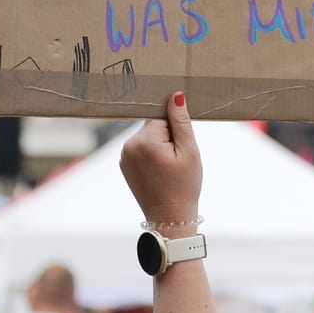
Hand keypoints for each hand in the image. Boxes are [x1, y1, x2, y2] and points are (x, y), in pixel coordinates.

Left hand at [120, 92, 202, 229]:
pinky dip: (152, 155)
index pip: (161, 116)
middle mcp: (129, 145)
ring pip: (147, 137)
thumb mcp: (189, 151)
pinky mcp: (124, 164)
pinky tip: (161, 172)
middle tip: (178, 159)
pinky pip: (141, 149)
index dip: (176, 127)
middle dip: (168, 136)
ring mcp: (124, 156)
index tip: (182, 145)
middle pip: (153, 126)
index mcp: (145, 140)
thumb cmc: (184, 186)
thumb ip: (181, 121)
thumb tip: (175, 95)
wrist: (170, 218)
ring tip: (170, 167)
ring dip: (160, 146)